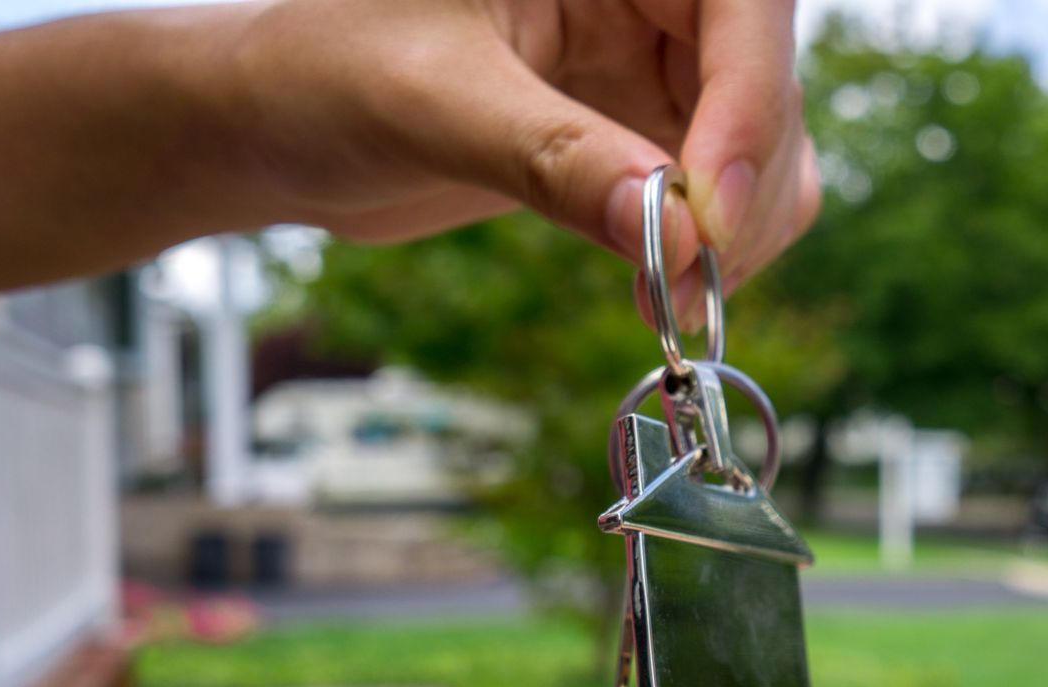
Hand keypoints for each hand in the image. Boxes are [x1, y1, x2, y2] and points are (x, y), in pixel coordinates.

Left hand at [233, 0, 817, 297]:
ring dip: (741, 233)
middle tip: (685, 284)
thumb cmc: (321, 71)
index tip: (711, 218)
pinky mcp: (649, 127)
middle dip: (743, 190)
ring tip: (668, 297)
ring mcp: (656, 59)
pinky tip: (662, 285)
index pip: (741, 3)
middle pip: (769, 82)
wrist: (278, 124)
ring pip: (768, 148)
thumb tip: (678, 237)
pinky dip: (717, 250)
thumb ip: (553, 160)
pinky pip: (731, 195)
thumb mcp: (430, 103)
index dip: (749, 106)